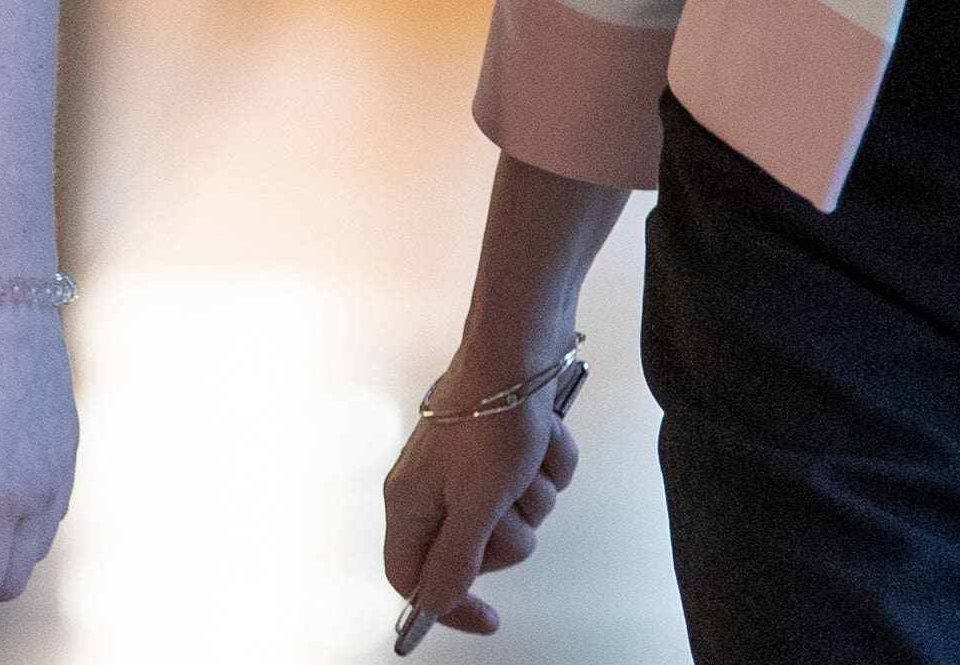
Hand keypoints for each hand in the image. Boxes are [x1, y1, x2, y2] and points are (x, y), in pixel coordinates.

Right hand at [379, 352, 582, 643]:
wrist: (521, 343)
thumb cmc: (492, 413)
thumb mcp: (476, 502)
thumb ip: (454, 559)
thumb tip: (434, 601)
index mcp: (410, 502)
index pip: (412, 579)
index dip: (448, 604)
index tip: (489, 616)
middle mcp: (434, 486)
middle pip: (474, 552)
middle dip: (509, 532)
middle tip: (512, 501)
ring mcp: (469, 467)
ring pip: (514, 517)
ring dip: (535, 493)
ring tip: (530, 458)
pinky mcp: (501, 447)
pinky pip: (535, 483)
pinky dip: (548, 466)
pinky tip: (545, 439)